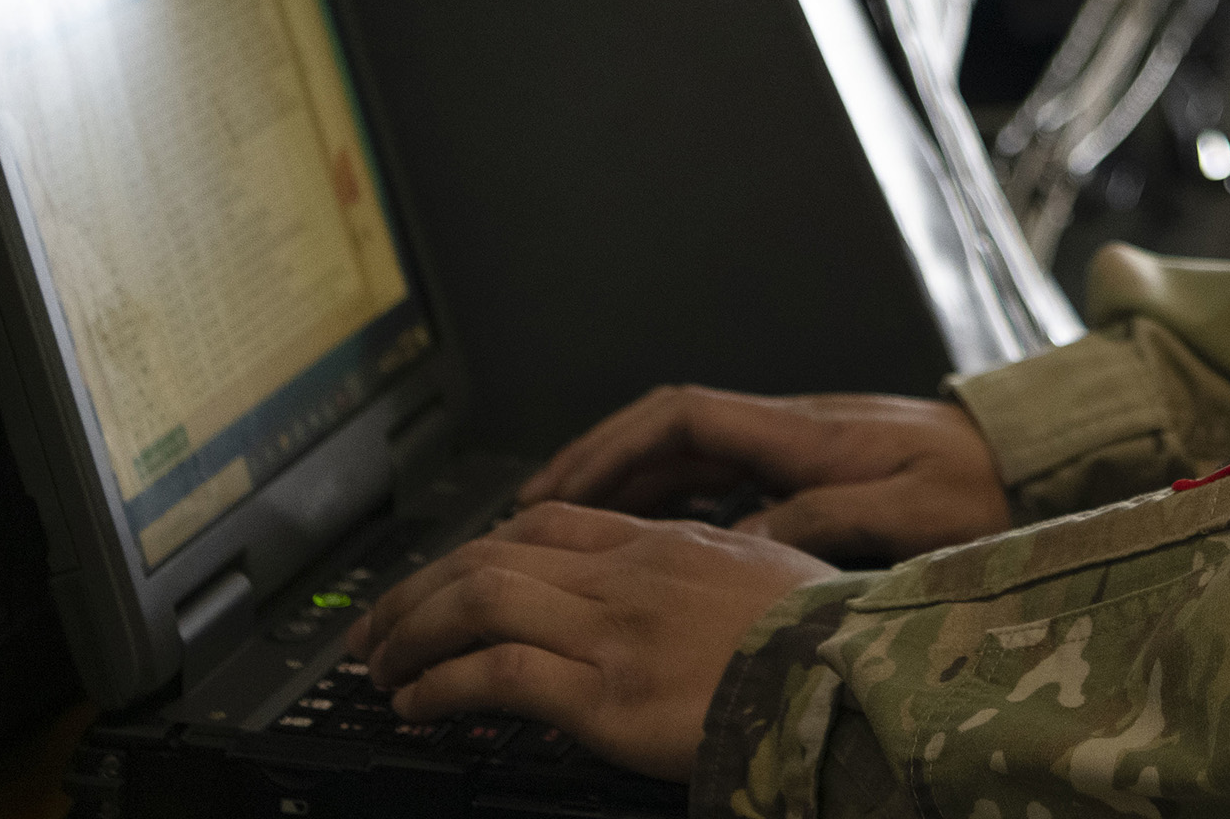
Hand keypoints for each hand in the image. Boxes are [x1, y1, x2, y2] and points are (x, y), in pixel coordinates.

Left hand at [347, 503, 831, 778]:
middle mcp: (627, 573)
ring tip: (381, 667)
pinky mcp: (604, 692)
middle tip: (378, 628)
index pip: (544, 525)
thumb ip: (708, 571)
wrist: (851, 675)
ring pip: (480, 600)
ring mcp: (612, 629)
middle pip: (493, 553)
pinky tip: (418, 704)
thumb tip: (682, 587)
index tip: (446, 580)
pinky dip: (442, 685)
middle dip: (419, 590)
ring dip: (413, 633)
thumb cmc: (826, 639)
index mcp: (665, 542)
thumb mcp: (764, 576)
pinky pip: (497, 673)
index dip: (480, 548)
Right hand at [523, 387, 1011, 563]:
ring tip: (570, 530)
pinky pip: (721, 474)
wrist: (1039, 464)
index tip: (559, 487)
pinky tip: (652, 536)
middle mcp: (793, 429)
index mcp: (806, 432)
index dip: (611, 447)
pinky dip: (673, 498)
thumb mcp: (909, 511)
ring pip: (689, 454)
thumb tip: (734, 545)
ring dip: (626, 483)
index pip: (683, 417)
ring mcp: (802, 446)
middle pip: (668, 432)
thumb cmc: (987, 488)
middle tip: (532, 514)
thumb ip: (821, 518)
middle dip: (595, 464)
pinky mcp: (816, 468)